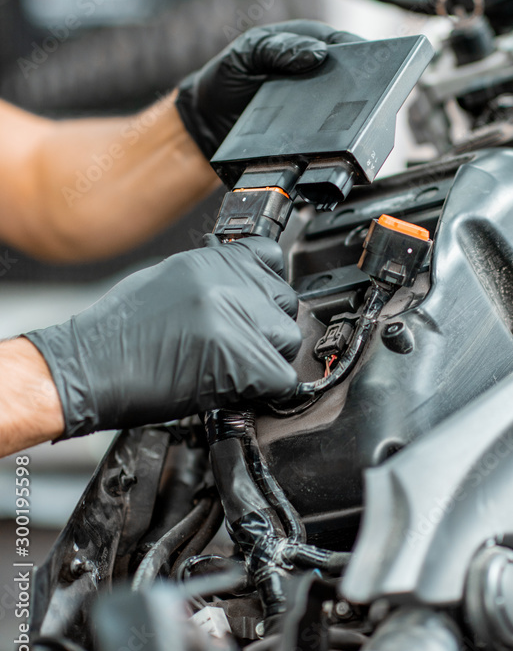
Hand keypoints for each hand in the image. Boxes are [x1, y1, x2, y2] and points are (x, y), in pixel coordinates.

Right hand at [24, 236, 300, 438]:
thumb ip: (214, 278)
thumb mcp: (169, 279)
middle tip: (235, 345)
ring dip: (267, 358)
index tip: (256, 305)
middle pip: (283, 302)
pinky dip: (265, 391)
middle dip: (265, 326)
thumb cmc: (117, 332)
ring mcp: (239, 322)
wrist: (87, 368)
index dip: (264, 287)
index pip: (271, 258)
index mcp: (214, 260)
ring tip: (230, 368)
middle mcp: (230, 284)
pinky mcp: (243, 363)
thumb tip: (244, 286)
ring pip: (286, 340)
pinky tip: (236, 391)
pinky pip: (282, 381)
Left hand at [175, 20, 359, 158]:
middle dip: (362, 81)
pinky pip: (330, 130)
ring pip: (346, 104)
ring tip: (357, 115)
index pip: (342, 42)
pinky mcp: (310, 129)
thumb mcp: (245, 53)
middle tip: (368, 90)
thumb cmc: (225, 78)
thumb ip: (277, 47)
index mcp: (304, 43)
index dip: (359, 50)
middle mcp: (315, 71)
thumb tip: (317, 52)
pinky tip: (338, 136)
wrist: (207, 122)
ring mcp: (315, 101)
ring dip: (353, 110)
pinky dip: (337, 133)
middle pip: (351, 74)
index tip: (370, 60)